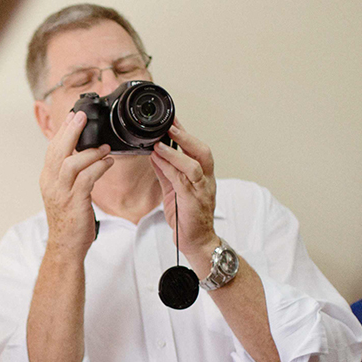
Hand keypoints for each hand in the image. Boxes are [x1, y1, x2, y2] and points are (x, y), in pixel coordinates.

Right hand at [39, 109, 113, 263]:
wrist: (65, 246)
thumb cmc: (68, 220)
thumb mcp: (63, 192)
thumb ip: (69, 174)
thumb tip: (84, 155)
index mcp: (47, 179)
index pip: (52, 148)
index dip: (62, 131)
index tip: (73, 115)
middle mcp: (50, 183)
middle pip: (58, 150)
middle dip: (70, 131)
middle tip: (82, 116)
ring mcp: (61, 193)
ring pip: (71, 162)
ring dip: (90, 151)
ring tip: (104, 147)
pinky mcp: (74, 202)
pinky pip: (87, 178)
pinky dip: (99, 167)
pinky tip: (109, 162)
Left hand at [150, 120, 217, 258]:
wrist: (196, 242)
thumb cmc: (187, 218)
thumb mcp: (174, 190)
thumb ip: (166, 172)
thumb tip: (155, 155)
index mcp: (203, 176)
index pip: (197, 149)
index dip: (186, 133)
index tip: (173, 119)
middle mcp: (206, 180)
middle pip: (203, 152)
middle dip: (186, 137)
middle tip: (170, 124)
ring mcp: (201, 191)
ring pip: (194, 165)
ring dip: (176, 152)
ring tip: (160, 142)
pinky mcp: (193, 201)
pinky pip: (182, 181)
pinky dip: (170, 169)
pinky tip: (158, 160)